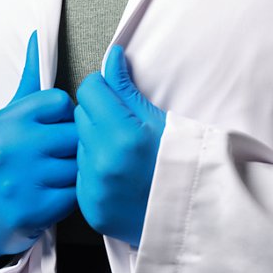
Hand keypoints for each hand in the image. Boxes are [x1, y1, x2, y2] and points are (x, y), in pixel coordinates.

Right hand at [0, 29, 78, 262]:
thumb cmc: (1, 157)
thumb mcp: (7, 117)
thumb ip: (30, 79)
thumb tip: (37, 35)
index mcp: (2, 122)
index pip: (60, 101)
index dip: (65, 115)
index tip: (53, 128)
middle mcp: (8, 149)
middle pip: (73, 132)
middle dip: (73, 143)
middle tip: (60, 154)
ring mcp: (19, 182)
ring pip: (77, 164)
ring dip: (76, 170)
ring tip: (57, 173)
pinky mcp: (31, 211)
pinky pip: (75, 194)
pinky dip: (73, 194)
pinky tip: (56, 193)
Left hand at [75, 44, 167, 248]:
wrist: (193, 215)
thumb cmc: (184, 163)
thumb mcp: (161, 119)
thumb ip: (126, 88)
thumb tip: (111, 57)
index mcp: (124, 134)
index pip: (89, 91)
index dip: (102, 88)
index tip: (115, 95)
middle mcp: (103, 162)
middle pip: (81, 115)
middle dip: (98, 114)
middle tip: (123, 124)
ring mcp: (94, 189)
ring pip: (79, 145)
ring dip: (95, 142)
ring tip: (122, 152)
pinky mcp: (89, 208)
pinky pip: (79, 174)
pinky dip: (94, 170)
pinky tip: (118, 174)